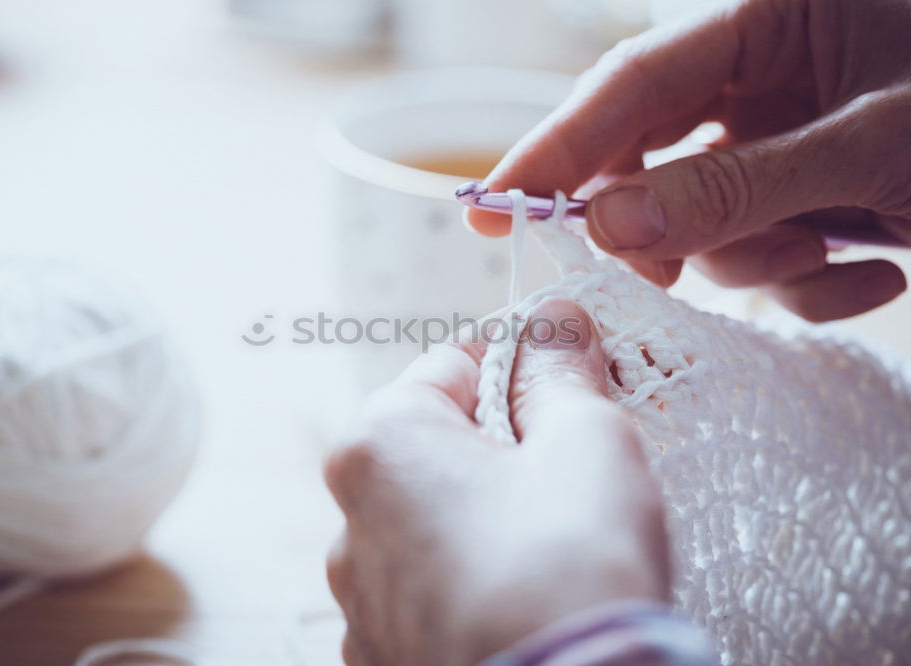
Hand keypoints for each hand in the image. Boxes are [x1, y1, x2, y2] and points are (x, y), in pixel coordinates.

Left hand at [323, 300, 669, 665]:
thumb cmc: (570, 571)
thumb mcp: (587, 441)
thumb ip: (562, 370)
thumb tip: (555, 322)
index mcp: (381, 444)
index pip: (452, 366)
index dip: (518, 368)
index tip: (563, 383)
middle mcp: (349, 519)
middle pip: (435, 449)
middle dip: (500, 449)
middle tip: (570, 473)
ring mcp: (360, 599)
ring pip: (430, 525)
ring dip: (482, 521)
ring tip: (549, 550)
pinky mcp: (381, 657)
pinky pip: (427, 595)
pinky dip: (468, 587)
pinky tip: (519, 603)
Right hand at [467, 0, 909, 321]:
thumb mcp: (877, 148)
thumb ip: (734, 185)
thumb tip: (608, 224)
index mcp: (772, 20)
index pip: (630, 86)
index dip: (554, 149)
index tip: (488, 211)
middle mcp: (770, 78)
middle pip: (656, 158)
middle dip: (665, 225)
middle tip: (655, 276)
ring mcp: (791, 142)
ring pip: (712, 221)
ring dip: (761, 260)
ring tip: (841, 255)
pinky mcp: (819, 198)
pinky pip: (773, 252)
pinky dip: (815, 281)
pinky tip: (883, 275)